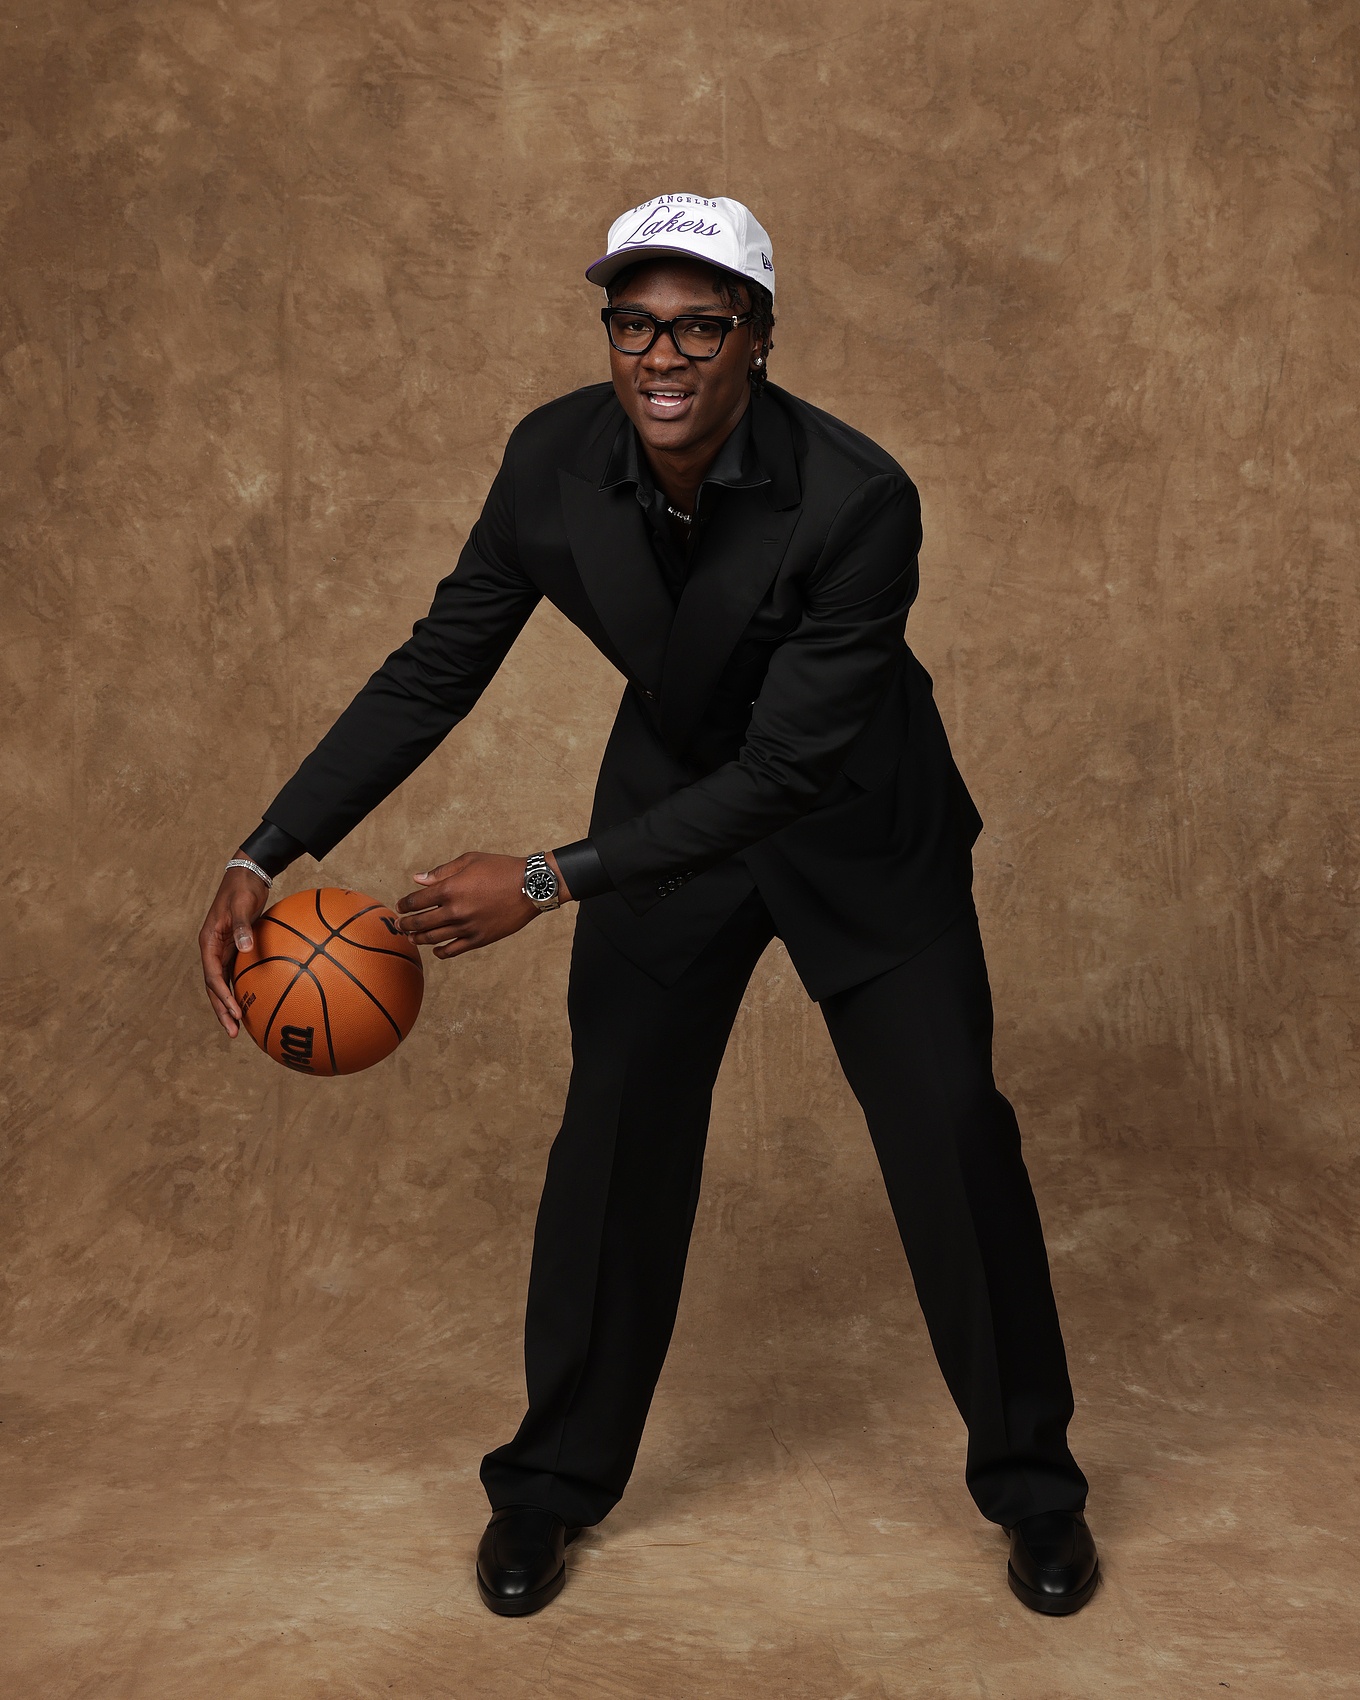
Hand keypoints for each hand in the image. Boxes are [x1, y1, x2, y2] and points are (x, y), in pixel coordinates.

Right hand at [199, 864, 271, 1035]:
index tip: (235, 1012)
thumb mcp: (242, 905)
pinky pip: (234, 974)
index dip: (222, 996)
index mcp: (208, 941)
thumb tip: (245, 949)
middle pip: (214, 986)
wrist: (248, 875)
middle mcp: (212, 949)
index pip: (212, 976)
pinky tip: (250, 1003)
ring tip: (239, 1026)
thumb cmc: (243, 888)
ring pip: (222, 984)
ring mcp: (222, 950)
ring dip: (229, 1004)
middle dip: (222, 1010)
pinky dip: (239, 990)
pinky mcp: (234, 948)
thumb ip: (242, 927)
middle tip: (234, 1032)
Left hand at [395, 851, 572, 959]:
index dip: (404, 904)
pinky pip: (453, 950)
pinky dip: (440, 951)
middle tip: (399, 925)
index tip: (400, 907)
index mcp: (450, 889)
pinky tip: (436, 949)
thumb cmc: (500, 869)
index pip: (416, 901)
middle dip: (406, 924)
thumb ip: (441, 872)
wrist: (530, 886)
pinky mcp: (479, 939)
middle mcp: (455, 910)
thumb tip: (417, 880)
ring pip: (433, 938)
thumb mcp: (470, 861)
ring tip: (412, 938)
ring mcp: (467, 927)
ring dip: (419, 939)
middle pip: (420, 922)